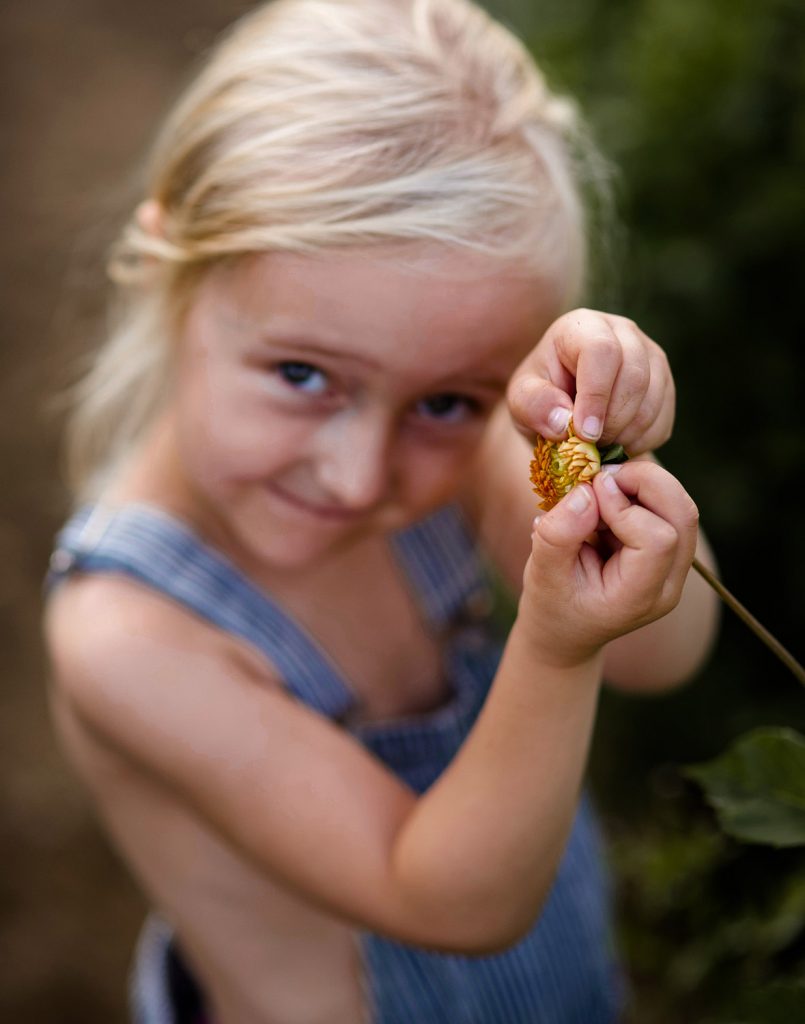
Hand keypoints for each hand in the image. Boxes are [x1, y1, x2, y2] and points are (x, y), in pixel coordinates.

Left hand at [507, 308, 674, 453]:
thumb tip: (564, 423)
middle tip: (589, 445)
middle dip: (612, 421)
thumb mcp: (520, 401)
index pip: (601, 351)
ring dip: (625, 435)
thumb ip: (534, 406)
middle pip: (635, 376)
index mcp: (582, 327)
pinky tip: (614, 445)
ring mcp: (650, 356)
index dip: (595, 395)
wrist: (562, 411)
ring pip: (653, 399)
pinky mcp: (664, 385)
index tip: (583, 433)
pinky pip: (662, 420)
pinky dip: (639, 443)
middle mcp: (624, 332)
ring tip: (597, 447)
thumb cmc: (539, 398)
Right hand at [518, 460, 698, 666]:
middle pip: (682, 515)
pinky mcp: (669, 551)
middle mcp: (668, 584)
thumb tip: (586, 491)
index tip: (586, 493)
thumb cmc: (551, 606)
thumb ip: (558, 535)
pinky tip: (607, 502)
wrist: (566, 631)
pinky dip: (639, 492)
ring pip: (680, 506)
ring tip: (601, 490)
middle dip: (645, 482)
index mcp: (639, 597)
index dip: (624, 507)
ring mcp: (674, 568)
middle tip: (601, 477)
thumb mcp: (540, 574)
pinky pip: (668, 507)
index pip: (657, 539)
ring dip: (642, 485)